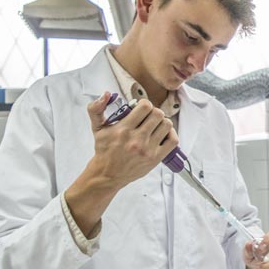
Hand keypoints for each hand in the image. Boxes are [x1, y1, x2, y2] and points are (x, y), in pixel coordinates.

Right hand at [64, 92, 178, 235]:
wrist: (107, 174)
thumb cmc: (104, 150)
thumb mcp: (97, 128)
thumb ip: (96, 109)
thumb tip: (106, 94)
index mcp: (123, 129)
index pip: (145, 107)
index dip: (145, 104)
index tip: (141, 108)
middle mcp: (137, 140)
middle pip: (158, 114)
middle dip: (153, 112)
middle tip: (148, 117)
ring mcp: (148, 150)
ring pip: (167, 125)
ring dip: (162, 122)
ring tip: (154, 126)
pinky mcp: (155, 158)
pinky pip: (173, 140)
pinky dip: (171, 134)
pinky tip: (162, 134)